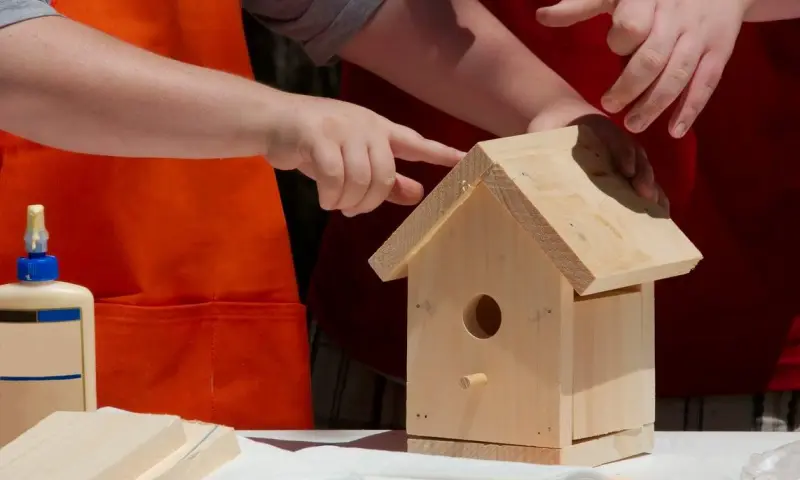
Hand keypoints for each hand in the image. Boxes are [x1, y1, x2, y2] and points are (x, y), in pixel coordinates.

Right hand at [266, 94, 464, 216]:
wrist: (272, 120)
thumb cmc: (315, 143)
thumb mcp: (353, 161)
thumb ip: (386, 179)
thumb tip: (419, 195)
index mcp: (379, 129)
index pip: (416, 142)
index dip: (440, 154)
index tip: (465, 160)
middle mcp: (365, 125)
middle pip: (385, 173)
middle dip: (371, 201)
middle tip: (353, 210)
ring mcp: (342, 128)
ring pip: (360, 178)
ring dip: (349, 201)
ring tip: (336, 205)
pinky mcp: (317, 135)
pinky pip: (334, 176)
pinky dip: (331, 196)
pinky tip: (325, 200)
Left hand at [528, 96, 668, 210]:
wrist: (561, 116)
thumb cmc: (549, 126)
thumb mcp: (541, 130)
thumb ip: (538, 140)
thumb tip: (527, 161)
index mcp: (597, 125)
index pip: (614, 138)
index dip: (622, 153)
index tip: (625, 170)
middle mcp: (617, 139)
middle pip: (635, 156)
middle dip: (642, 175)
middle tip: (645, 194)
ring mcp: (625, 155)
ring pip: (644, 171)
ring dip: (653, 189)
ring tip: (659, 211)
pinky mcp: (627, 171)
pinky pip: (643, 182)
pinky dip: (654, 196)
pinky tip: (661, 213)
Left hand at [536, 0, 749, 137]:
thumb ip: (580, 5)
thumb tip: (541, 16)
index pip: (632, 26)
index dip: (621, 42)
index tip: (614, 49)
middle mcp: (677, 17)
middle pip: (652, 58)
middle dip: (629, 87)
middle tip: (609, 106)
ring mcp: (700, 35)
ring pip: (678, 75)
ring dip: (654, 105)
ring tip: (633, 125)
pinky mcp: (720, 50)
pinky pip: (707, 83)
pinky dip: (691, 109)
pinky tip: (675, 131)